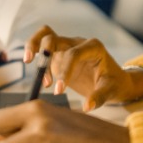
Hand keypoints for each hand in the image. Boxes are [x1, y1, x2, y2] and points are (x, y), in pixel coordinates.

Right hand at [25, 25, 142, 110]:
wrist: (114, 80)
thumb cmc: (114, 84)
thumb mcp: (111, 91)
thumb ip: (99, 98)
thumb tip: (87, 107)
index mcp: (93, 47)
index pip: (74, 54)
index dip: (64, 71)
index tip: (59, 91)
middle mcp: (78, 43)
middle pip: (54, 37)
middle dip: (43, 50)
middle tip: (33, 65)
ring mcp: (67, 46)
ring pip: (45, 35)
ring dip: (34, 46)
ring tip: (29, 62)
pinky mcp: (59, 54)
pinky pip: (43, 48)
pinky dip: (37, 56)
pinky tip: (42, 79)